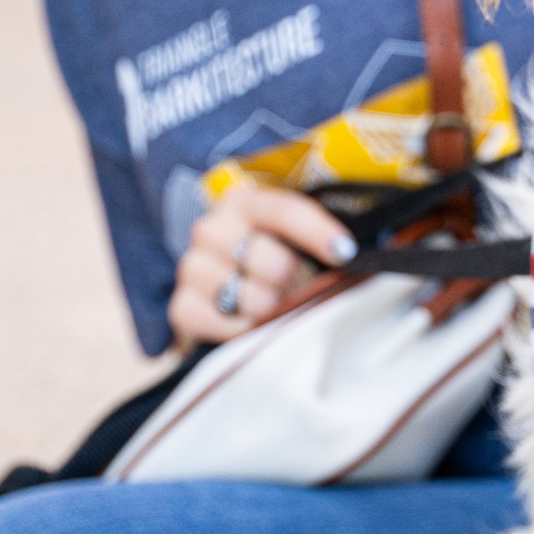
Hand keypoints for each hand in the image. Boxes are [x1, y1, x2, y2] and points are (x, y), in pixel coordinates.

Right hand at [169, 185, 357, 346]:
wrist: (230, 293)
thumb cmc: (278, 260)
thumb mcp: (297, 239)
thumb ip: (322, 239)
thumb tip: (352, 253)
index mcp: (244, 203)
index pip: (285, 212)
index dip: (318, 232)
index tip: (345, 253)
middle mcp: (210, 229)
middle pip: (274, 263)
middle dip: (298, 282)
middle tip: (301, 287)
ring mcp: (191, 268)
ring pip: (255, 299)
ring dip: (275, 309)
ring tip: (277, 304)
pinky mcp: (182, 307)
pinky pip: (229, 325)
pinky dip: (248, 330)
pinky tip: (253, 322)